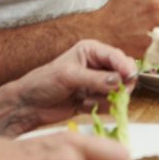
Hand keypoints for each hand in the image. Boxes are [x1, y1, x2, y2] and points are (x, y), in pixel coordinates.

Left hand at [4, 40, 137, 133]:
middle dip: (118, 86)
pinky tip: (82, 106)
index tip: (130, 77)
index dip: (125, 67)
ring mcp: (98, 83)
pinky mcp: (95, 99)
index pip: (117, 56)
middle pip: (124, 74)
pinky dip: (99, 107)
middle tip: (111, 94)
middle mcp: (98, 65)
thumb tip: (119, 81)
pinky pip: (109, 104)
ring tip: (85, 100)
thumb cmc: (43, 83)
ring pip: (118, 91)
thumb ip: (96, 79)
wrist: (28, 105)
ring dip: (105, 99)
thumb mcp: (69, 76)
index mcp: (92, 51)